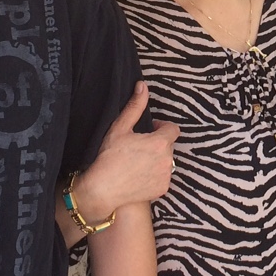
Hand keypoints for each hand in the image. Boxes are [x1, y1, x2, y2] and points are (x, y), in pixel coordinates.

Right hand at [76, 83, 177, 221]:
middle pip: (169, 146)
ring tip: (138, 161)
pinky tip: (139, 175)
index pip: (173, 129)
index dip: (162, 128)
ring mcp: (166, 176)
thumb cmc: (109, 157)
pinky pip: (163, 177)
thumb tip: (142, 86)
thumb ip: (135, 106)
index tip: (149, 130)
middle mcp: (168, 159)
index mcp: (160, 142)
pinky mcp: (162, 189)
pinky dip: (155, 175)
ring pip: (166, 162)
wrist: (103, 189)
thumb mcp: (120, 128)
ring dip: (157, 159)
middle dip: (158, 143)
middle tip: (139, 146)